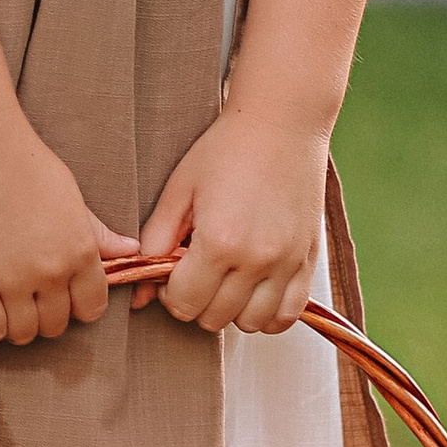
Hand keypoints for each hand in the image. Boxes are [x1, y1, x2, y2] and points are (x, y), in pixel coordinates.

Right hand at [0, 105, 120, 348]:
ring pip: (22, 334)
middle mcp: (53, 272)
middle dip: (43, 317)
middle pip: (56, 326)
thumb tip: (130, 250)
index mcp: (81, 251)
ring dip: (13, 325)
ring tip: (1, 307)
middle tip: (25, 299)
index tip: (58, 298)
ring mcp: (14, 281)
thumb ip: (98, 232)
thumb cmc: (24, 161)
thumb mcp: (71, 196)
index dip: (76, 308)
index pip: (92, 308)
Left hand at [134, 110, 327, 334]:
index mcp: (219, 241)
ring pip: (250, 324)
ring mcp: (287, 263)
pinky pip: (287, 316)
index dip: (169, 293)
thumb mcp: (179, 190)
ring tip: (225, 279)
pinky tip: (254, 291)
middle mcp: (256, 260)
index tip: (172, 272)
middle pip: (214, 318)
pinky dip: (268, 315)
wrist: (282, 122)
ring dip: (231, 310)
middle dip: (196, 301)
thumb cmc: (224, 150)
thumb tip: (138, 291)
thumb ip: (155, 241)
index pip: (184, 303)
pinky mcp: (308, 260)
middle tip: (196, 271)